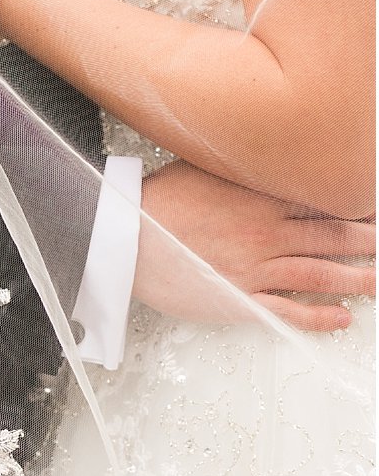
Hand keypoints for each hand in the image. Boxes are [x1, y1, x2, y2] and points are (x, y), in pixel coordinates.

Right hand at [136, 160, 374, 329]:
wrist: (122, 237)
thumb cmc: (154, 203)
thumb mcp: (203, 168)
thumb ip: (241, 167)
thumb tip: (263, 156)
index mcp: (261, 199)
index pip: (326, 203)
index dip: (357, 209)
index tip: (374, 212)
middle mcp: (266, 234)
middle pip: (335, 238)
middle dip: (370, 242)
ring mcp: (255, 269)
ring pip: (322, 274)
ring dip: (358, 280)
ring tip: (378, 281)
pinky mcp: (238, 299)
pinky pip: (288, 311)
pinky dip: (318, 317)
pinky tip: (340, 319)